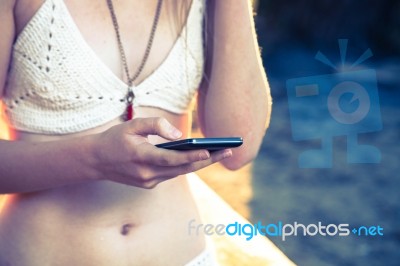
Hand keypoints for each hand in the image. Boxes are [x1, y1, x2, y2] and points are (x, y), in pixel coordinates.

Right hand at [91, 117, 231, 188]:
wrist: (95, 161)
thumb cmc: (114, 140)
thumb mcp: (132, 125)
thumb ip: (156, 125)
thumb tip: (179, 135)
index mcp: (142, 157)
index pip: (173, 159)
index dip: (193, 156)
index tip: (211, 151)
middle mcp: (147, 174)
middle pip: (183, 168)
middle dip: (207, 160)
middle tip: (228, 150)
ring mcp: (149, 182)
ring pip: (180, 172)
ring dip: (200, 164)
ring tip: (219, 153)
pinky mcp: (149, 184)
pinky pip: (172, 174)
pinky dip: (186, 166)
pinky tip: (200, 158)